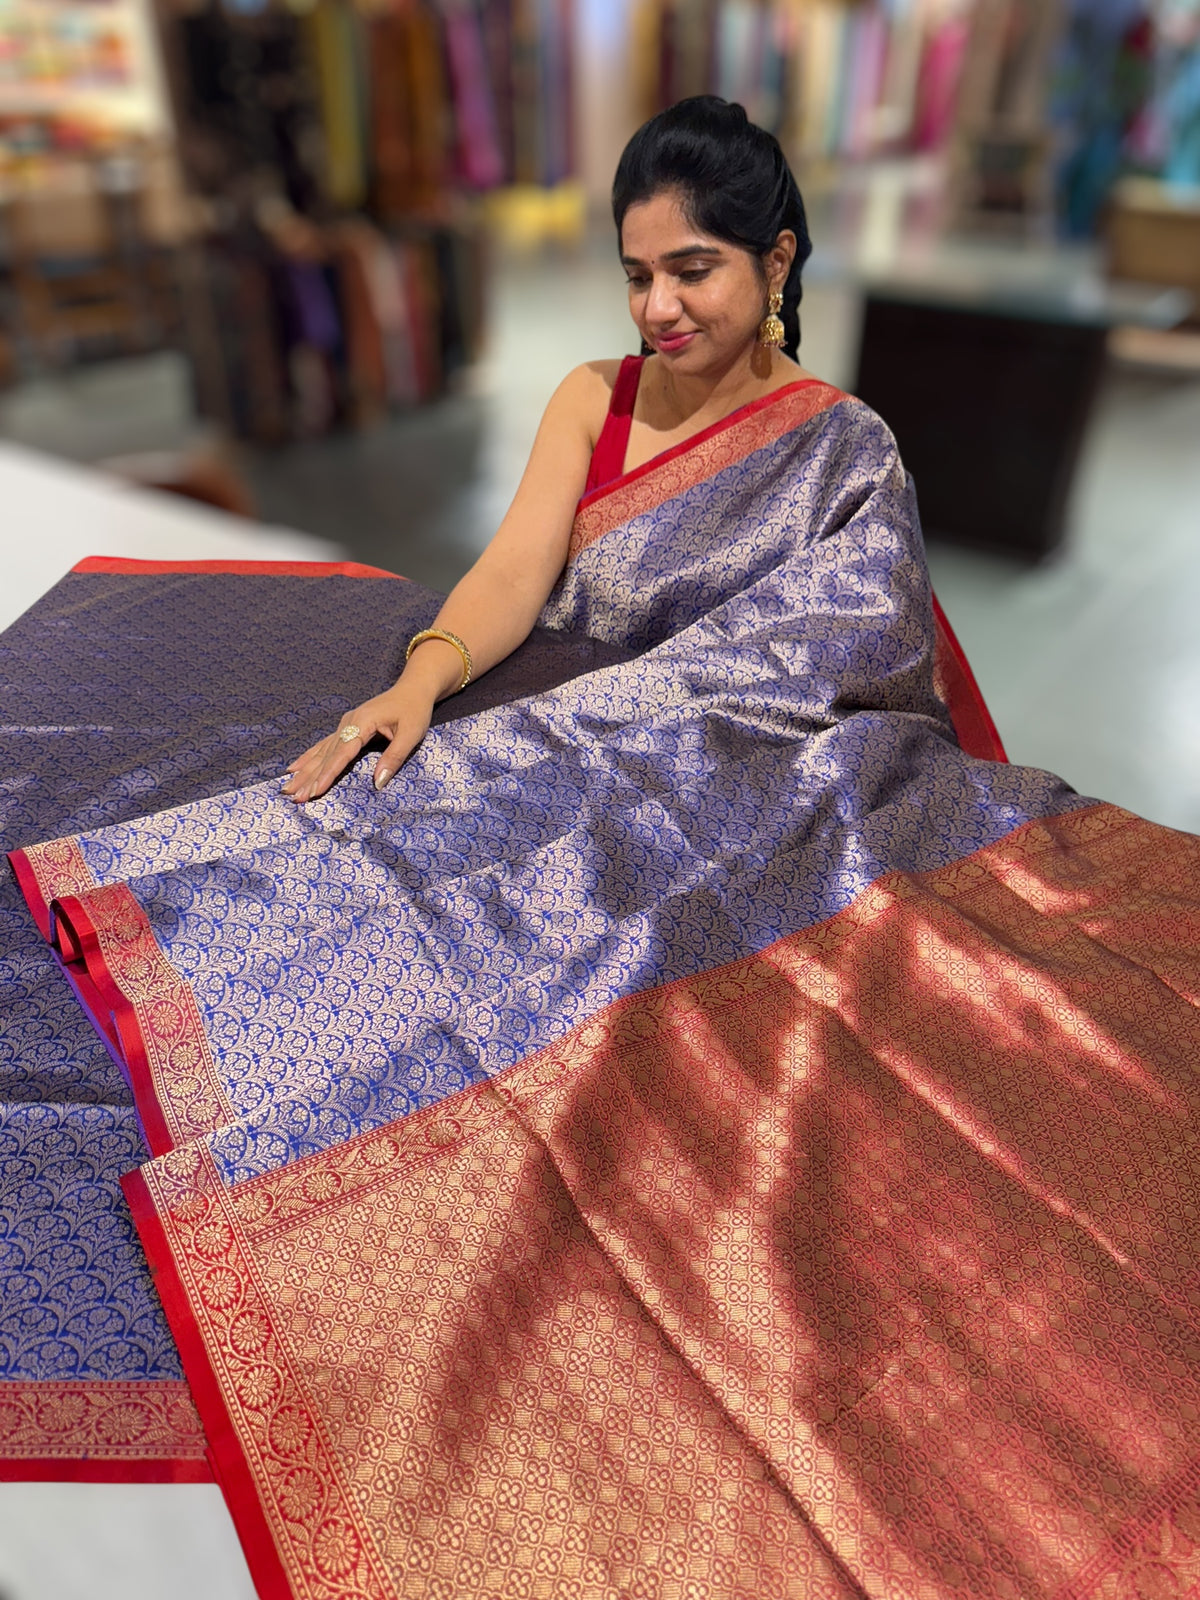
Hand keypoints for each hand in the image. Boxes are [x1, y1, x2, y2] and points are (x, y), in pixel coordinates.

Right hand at [282, 682, 432, 801]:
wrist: (412, 689)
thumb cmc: (414, 710)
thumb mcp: (411, 734)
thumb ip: (394, 758)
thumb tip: (378, 783)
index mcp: (363, 723)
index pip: (342, 753)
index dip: (328, 773)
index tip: (315, 791)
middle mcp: (349, 723)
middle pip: (326, 754)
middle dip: (309, 777)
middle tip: (293, 796)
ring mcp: (346, 724)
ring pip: (321, 751)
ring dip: (304, 771)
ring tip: (288, 788)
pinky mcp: (347, 727)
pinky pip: (324, 745)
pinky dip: (309, 758)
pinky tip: (295, 768)